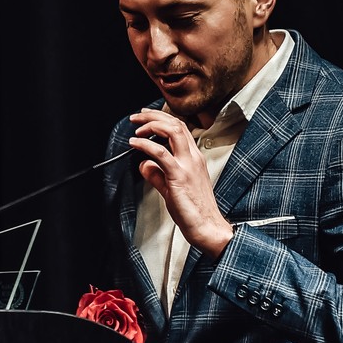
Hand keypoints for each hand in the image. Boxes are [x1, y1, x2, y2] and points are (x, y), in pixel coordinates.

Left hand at [127, 109, 233, 256]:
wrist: (207, 227)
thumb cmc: (194, 211)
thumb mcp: (172, 188)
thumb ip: (157, 175)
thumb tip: (144, 165)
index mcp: (194, 158)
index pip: (180, 128)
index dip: (162, 118)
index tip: (146, 117)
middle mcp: (193, 158)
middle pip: (175, 123)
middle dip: (154, 115)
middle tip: (137, 116)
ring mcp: (187, 165)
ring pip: (172, 131)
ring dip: (151, 125)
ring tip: (136, 128)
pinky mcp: (179, 176)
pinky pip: (161, 153)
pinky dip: (146, 144)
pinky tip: (135, 143)